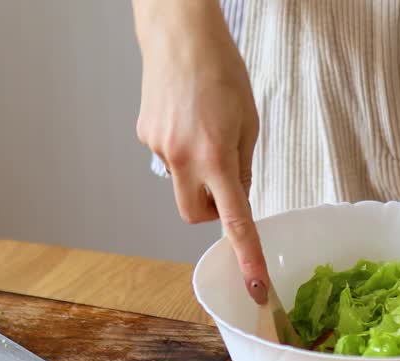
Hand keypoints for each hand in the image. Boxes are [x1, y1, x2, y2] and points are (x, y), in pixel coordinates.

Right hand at [132, 0, 268, 303]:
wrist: (179, 35)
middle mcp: (183, 159)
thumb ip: (243, 164)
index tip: (255, 286)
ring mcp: (159, 149)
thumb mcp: (249, 121)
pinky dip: (182, 148)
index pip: (234, 220)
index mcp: (216, 157)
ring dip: (198, 174)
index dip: (246, 256)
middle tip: (226, 182)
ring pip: (182, 184)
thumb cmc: (221, 70)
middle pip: (195, 214)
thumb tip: (238, 195)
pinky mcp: (145, 136)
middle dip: (211, 210)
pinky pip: (169, 157)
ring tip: (205, 129)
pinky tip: (187, 117)